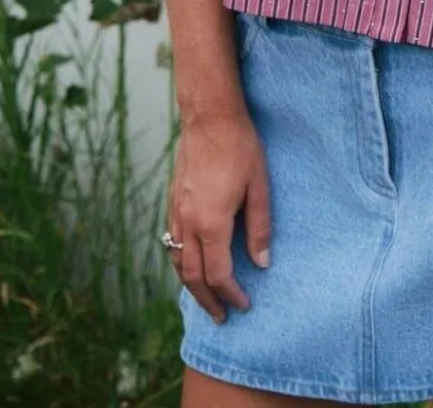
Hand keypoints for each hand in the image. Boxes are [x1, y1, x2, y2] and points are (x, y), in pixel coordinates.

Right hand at [166, 108, 270, 323]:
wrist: (210, 116)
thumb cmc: (240, 147)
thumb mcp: (260, 186)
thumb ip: (259, 227)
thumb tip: (262, 263)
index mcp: (211, 223)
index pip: (218, 273)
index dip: (231, 294)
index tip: (244, 305)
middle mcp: (187, 222)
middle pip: (192, 276)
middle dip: (207, 300)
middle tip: (221, 317)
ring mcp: (176, 211)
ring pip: (176, 261)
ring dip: (190, 285)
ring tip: (204, 298)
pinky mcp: (172, 199)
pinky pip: (171, 242)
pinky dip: (179, 262)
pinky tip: (189, 264)